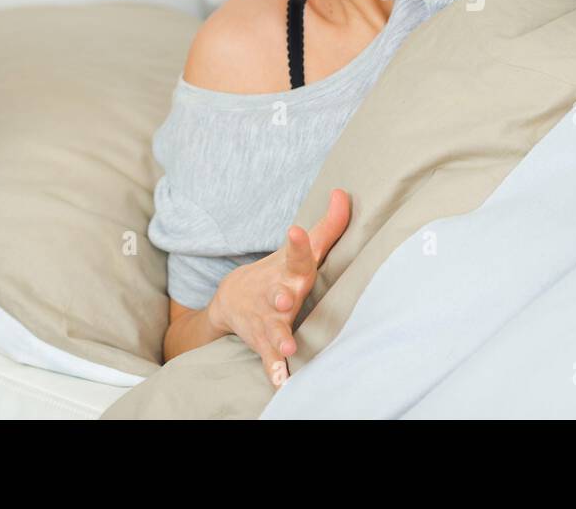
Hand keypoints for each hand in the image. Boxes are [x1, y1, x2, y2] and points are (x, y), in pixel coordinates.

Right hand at [207, 188, 350, 388]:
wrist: (231, 298)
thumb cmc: (280, 271)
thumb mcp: (302, 250)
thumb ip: (328, 226)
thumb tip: (344, 194)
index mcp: (290, 270)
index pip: (297, 254)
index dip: (299, 243)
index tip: (295, 231)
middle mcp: (276, 294)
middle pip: (280, 294)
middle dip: (282, 296)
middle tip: (285, 299)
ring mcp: (267, 319)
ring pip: (273, 329)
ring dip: (280, 338)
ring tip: (288, 347)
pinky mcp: (263, 342)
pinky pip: (269, 358)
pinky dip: (273, 370)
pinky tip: (280, 382)